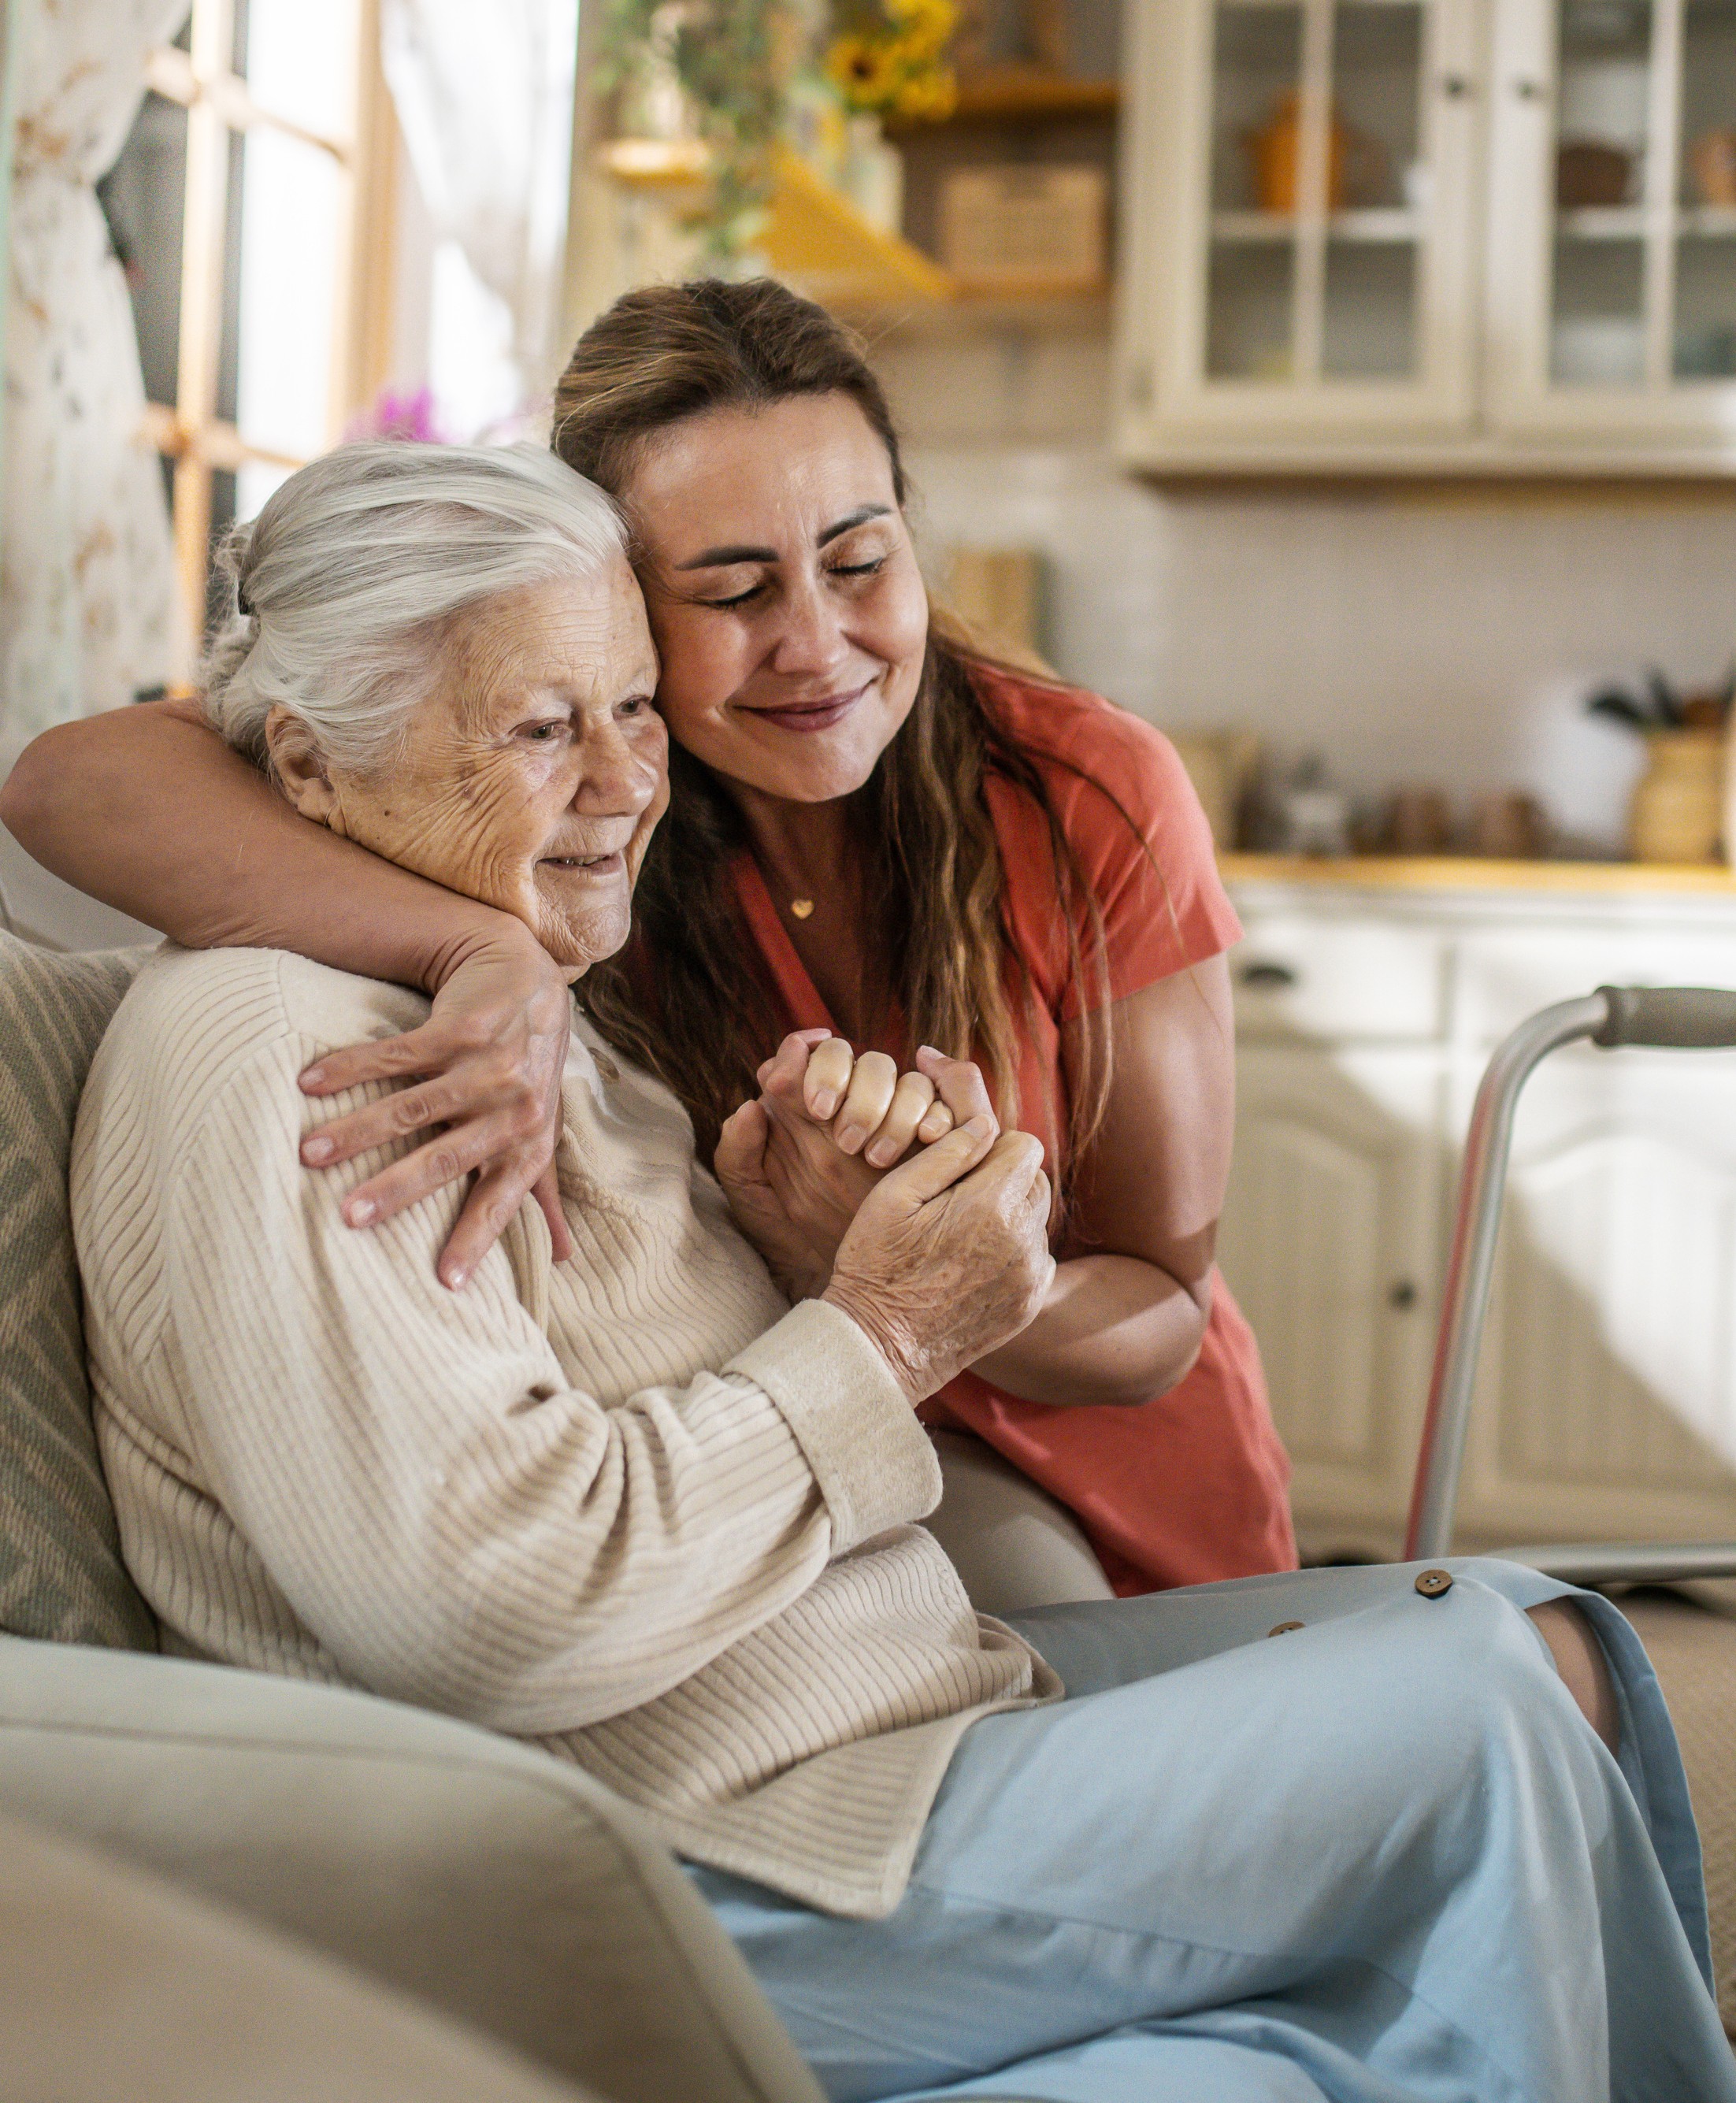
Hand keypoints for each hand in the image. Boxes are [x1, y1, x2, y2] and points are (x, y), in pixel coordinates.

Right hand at [296, 923, 573, 1288]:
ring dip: (357, 1130)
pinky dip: (351, 1068)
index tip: (445, 1282)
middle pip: (447, 1158)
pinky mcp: (461, 1028)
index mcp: (530, 1144)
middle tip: (348, 1217)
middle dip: (396, 1190)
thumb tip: (564, 1259)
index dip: (475, 1238)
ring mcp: (488, 1065)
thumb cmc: (528, 1070)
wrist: (527, 978)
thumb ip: (545, 1192)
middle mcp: (514, 1107)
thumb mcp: (542, 1130)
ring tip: (308, 1153)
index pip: (500, 1199)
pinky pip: (397, 1055)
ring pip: (413, 1107)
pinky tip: (309, 1082)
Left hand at [715, 1038, 989, 1298]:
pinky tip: (925, 1141)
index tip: (813, 1104)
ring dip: (893, 1108)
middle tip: (845, 1138)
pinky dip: (936, 1115)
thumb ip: (736, 1154)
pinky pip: (942, 1105)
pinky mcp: (930, 1138)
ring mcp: (891, 1116)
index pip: (803, 1055)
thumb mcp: (752, 1203)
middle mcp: (846, 1101)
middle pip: (856, 1056)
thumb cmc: (789, 1238)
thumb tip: (751, 1106)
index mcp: (800, 1107)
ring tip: (877, 1157)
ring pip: (902, 1076)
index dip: (808, 1063)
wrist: (836, 1281)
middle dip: (854, 1087)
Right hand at [822, 1121, 1054, 1403]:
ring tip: (961, 1233)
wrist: (879, 1347)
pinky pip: (1036, 1258)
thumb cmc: (876, 1265)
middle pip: (1036, 1180)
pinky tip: (972, 1263)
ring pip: (1037, 1219)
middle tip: (958, 1197)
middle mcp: (1022, 1238)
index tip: (963, 1163)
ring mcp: (1029, 1275)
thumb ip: (946, 1153)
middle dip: (1004, 1177)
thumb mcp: (894, 1196)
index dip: (994, 1145)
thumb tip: (985, 1124)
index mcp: (990, 1204)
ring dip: (1010, 1214)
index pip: (1024, 1145)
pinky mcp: (1028, 1303)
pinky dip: (1014, 1252)